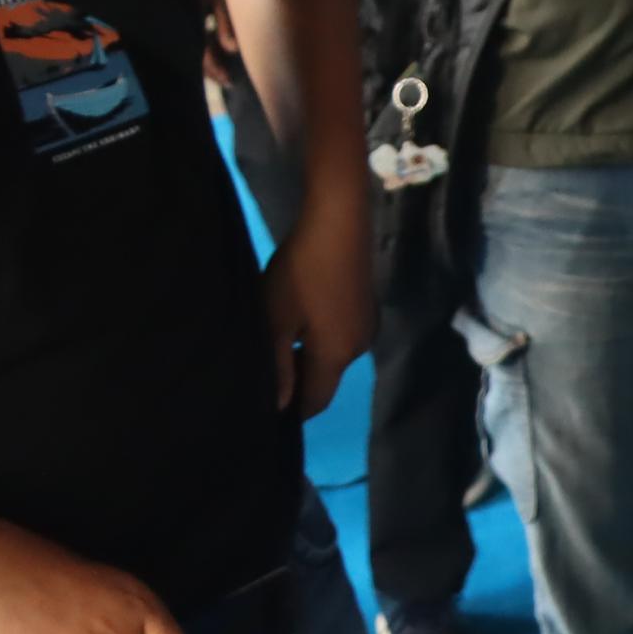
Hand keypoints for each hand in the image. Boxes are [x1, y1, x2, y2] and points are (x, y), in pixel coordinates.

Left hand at [264, 202, 374, 420]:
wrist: (338, 223)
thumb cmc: (300, 274)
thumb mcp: (276, 320)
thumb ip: (278, 366)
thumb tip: (279, 406)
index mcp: (335, 356)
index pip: (315, 401)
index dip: (292, 410)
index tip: (266, 406)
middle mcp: (358, 348)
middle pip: (325, 379)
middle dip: (299, 382)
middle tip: (265, 369)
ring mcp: (367, 325)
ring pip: (333, 356)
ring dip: (309, 356)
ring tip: (280, 339)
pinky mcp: (367, 306)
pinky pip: (341, 336)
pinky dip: (321, 338)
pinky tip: (303, 316)